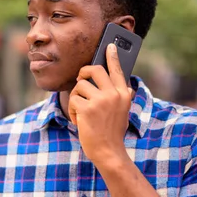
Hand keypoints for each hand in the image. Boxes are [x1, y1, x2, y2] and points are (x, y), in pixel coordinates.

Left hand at [68, 43, 133, 165]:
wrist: (108, 151)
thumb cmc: (111, 131)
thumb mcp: (120, 110)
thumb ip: (117, 94)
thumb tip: (113, 78)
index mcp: (124, 93)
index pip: (117, 70)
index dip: (112, 56)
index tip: (110, 45)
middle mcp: (115, 94)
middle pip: (93, 69)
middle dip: (83, 73)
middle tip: (80, 79)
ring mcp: (101, 100)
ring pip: (80, 85)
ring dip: (76, 98)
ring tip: (81, 111)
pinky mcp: (88, 108)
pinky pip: (73, 99)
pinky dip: (73, 111)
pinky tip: (79, 121)